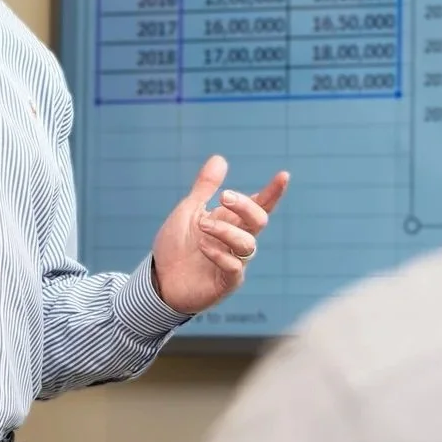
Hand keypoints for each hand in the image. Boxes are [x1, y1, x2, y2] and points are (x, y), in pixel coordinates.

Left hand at [150, 155, 290, 315]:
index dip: (273, 192)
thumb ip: (205, 188)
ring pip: (248, 244)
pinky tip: (202, 246)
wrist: (159, 280)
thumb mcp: (188, 211)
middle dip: (246, 206)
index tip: (283, 175)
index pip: (259, 205)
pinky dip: (220, 254)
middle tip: (224, 197)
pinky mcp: (226, 283)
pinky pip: (235, 268)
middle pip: (259, 221)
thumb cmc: (177, 246)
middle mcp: (237, 240)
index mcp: (231, 221)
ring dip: (226, 230)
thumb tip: (219, 159)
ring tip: (202, 225)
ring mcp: (234, 262)